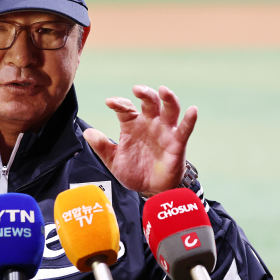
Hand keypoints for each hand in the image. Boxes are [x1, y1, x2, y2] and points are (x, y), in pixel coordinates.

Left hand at [83, 85, 197, 195]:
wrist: (150, 190)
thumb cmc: (133, 171)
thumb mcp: (113, 160)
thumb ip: (102, 146)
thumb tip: (87, 132)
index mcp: (132, 125)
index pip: (126, 108)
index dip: (119, 103)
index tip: (110, 103)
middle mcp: (149, 124)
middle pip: (149, 102)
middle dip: (145, 93)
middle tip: (137, 89)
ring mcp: (164, 132)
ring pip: (169, 110)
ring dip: (168, 99)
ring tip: (163, 90)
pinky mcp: (177, 143)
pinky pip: (185, 129)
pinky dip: (189, 119)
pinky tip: (192, 110)